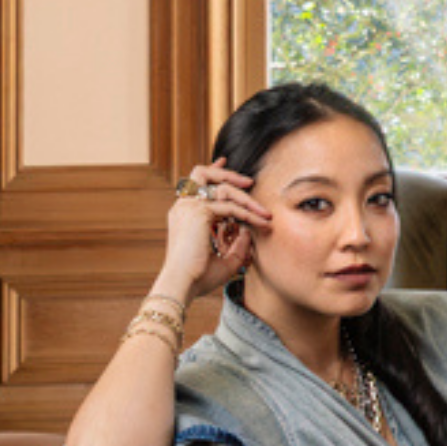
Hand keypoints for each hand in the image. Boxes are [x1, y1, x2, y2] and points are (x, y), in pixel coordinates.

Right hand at [157, 163, 269, 305]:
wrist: (181, 285)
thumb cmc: (198, 278)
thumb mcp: (224, 260)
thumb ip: (237, 245)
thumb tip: (250, 231)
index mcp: (183, 214)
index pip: (196, 183)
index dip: (212, 170)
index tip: (224, 160)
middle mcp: (183, 207)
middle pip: (202, 172)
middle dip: (227, 173)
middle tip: (249, 182)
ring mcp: (188, 208)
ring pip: (222, 188)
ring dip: (246, 198)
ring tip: (264, 212)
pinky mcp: (198, 213)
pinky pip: (230, 207)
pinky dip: (248, 214)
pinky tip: (260, 223)